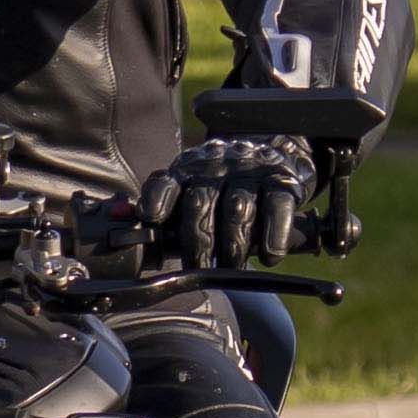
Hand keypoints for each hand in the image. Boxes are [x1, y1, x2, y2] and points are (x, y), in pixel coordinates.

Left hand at [146, 133, 317, 272]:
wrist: (276, 149)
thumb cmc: (226, 182)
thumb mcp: (195, 186)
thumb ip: (170, 209)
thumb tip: (134, 231)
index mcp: (189, 170)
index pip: (167, 182)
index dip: (158, 199)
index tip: (151, 216)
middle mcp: (217, 166)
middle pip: (201, 204)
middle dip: (198, 243)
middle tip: (198, 269)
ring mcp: (250, 171)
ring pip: (237, 210)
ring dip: (233, 246)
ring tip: (231, 267)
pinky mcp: (283, 181)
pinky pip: (277, 209)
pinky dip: (272, 237)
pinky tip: (268, 257)